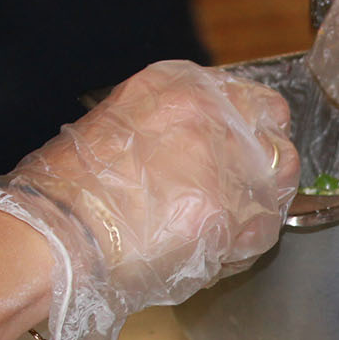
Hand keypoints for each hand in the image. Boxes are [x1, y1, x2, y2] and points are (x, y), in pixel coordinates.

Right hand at [0, 60, 298, 339]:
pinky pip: (262, 234)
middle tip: (239, 196)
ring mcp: (232, 165)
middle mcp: (215, 115)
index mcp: (182, 87)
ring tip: (218, 228)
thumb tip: (203, 150)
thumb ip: (174, 129)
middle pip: (277, 138)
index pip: (253, 100)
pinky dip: (243, 247)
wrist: (59, 235)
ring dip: (258, 208)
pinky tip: (210, 252)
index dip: (253, 133)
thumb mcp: (121, 124)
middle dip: (264, 170)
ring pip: (279, 186)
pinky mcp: (238, 217)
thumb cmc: (72, 190)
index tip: (245, 153)